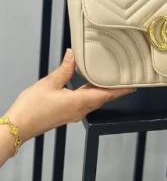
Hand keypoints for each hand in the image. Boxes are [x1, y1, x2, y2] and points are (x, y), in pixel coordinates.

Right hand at [6, 50, 134, 143]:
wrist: (18, 126)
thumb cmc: (32, 106)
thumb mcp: (49, 83)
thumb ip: (65, 69)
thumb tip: (73, 54)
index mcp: (79, 102)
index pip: (106, 95)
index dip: (120, 90)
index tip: (134, 86)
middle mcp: (80, 110)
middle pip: (102, 98)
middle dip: (115, 90)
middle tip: (125, 79)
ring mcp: (73, 114)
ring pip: (94, 101)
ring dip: (103, 91)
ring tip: (111, 79)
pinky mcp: (66, 114)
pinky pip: (85, 103)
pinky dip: (92, 93)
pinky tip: (89, 85)